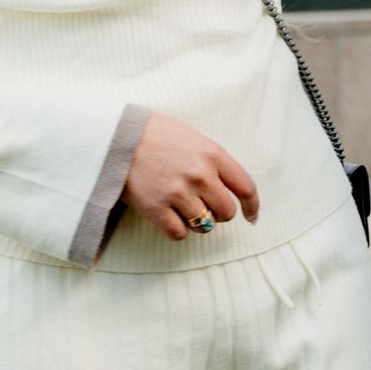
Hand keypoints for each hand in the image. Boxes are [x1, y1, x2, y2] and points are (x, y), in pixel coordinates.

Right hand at [125, 114, 259, 239]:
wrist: (118, 136)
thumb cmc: (158, 135)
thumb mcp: (195, 139)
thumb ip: (215, 162)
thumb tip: (232, 188)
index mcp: (213, 154)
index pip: (246, 187)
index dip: (252, 206)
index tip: (250, 217)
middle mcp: (199, 175)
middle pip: (226, 212)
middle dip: (219, 214)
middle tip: (205, 206)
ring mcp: (177, 193)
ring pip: (204, 225)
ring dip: (197, 222)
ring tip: (183, 208)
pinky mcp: (155, 209)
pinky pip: (179, 234)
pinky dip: (178, 230)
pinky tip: (170, 217)